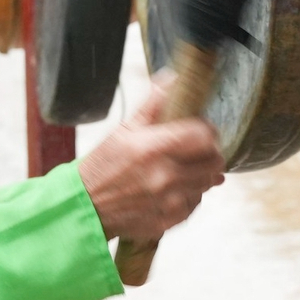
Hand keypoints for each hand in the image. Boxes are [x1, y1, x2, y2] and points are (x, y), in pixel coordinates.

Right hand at [76, 76, 225, 241]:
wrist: (84, 207)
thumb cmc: (102, 165)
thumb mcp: (124, 130)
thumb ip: (153, 105)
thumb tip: (171, 78)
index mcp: (154, 148)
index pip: (205, 136)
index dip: (208, 131)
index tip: (201, 131)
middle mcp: (166, 175)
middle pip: (215, 162)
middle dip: (210, 154)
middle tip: (197, 151)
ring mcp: (169, 201)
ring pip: (206, 184)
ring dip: (199, 176)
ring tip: (180, 171)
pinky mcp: (169, 220)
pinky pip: (194, 204)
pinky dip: (188, 196)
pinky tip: (172, 190)